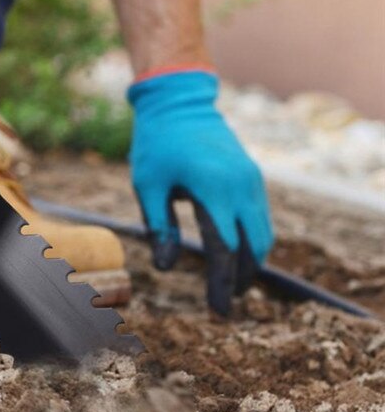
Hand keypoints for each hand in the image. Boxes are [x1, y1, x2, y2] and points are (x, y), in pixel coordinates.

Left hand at [127, 68, 273, 313]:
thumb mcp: (148, 185)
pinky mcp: (253, 177)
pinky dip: (252, 241)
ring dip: (250, 262)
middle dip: (240, 279)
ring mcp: (252, 180)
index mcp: (213, 188)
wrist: (179, 101)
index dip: (221, 282)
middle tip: (224, 304)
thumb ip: (160, 227)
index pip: (225, 248)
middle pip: (253, 247)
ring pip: (263, 234)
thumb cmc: (156, 144)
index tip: (217, 310)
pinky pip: (260, 218)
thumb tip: (167, 268)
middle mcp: (241, 186)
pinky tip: (235, 255)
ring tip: (229, 284)